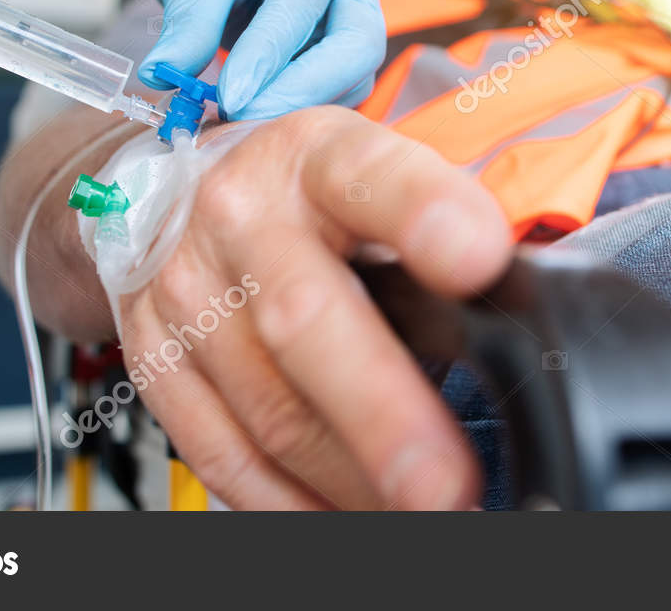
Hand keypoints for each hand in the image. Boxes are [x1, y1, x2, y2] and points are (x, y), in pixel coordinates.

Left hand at [80, 0, 384, 119]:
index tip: (228, 98)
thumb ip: (187, 28)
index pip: (303, 3)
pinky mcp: (345, 48)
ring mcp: (356, 13)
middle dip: (302, 90)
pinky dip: (296, 107)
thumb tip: (164, 76)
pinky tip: (253, 111)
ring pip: (353, 77)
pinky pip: (337, 90)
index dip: (266, 55)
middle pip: (357, 45)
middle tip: (243, 116)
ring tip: (239, 116)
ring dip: (298, 105)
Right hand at [121, 106, 511, 508]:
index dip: (424, 212)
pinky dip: (289, 503)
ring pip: (270, 409)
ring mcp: (185, 291)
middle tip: (447, 481)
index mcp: (314, 156)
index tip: (479, 259)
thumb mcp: (374, 171)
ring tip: (423, 509)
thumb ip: (442, 224)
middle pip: (304, 317)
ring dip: (352, 479)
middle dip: (381, 411)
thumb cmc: (302, 192)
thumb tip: (517, 306)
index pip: (370, 173)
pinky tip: (344, 515)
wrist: (167, 191)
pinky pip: (222, 455)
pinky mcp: (153, 361)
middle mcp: (239, 216)